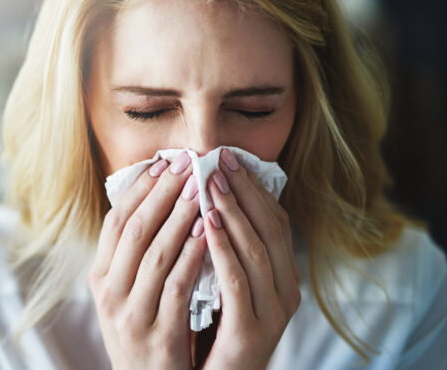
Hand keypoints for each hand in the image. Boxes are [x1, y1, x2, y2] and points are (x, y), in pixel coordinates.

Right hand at [88, 152, 206, 369]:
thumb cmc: (142, 330)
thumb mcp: (124, 293)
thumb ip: (131, 255)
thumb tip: (152, 199)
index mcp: (100, 279)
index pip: (115, 222)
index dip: (139, 190)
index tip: (163, 163)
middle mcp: (109, 294)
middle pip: (135, 230)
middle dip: (162, 193)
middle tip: (187, 165)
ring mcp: (131, 315)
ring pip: (156, 253)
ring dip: (180, 217)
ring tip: (201, 189)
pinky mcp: (159, 335)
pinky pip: (178, 286)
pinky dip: (192, 254)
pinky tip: (207, 232)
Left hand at [200, 149, 300, 369]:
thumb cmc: (216, 330)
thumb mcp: (227, 285)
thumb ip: (228, 249)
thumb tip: (210, 199)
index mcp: (283, 277)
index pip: (275, 221)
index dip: (253, 187)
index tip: (228, 157)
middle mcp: (285, 292)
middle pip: (270, 229)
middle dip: (243, 190)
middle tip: (218, 159)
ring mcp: (271, 314)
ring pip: (256, 250)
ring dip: (232, 212)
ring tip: (209, 182)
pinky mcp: (250, 333)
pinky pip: (237, 282)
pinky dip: (222, 248)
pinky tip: (204, 224)